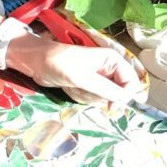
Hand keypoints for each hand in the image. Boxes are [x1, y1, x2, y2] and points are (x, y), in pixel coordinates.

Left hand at [7, 34, 145, 104]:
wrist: (35, 62)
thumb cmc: (59, 63)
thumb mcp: (82, 77)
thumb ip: (105, 89)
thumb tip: (126, 100)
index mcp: (112, 60)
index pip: (131, 82)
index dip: (125, 96)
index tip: (112, 106)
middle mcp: (108, 69)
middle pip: (118, 93)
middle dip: (100, 96)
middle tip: (84, 89)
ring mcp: (97, 79)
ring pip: (103, 98)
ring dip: (87, 96)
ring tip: (73, 85)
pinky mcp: (86, 86)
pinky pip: (91, 98)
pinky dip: (80, 96)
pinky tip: (69, 88)